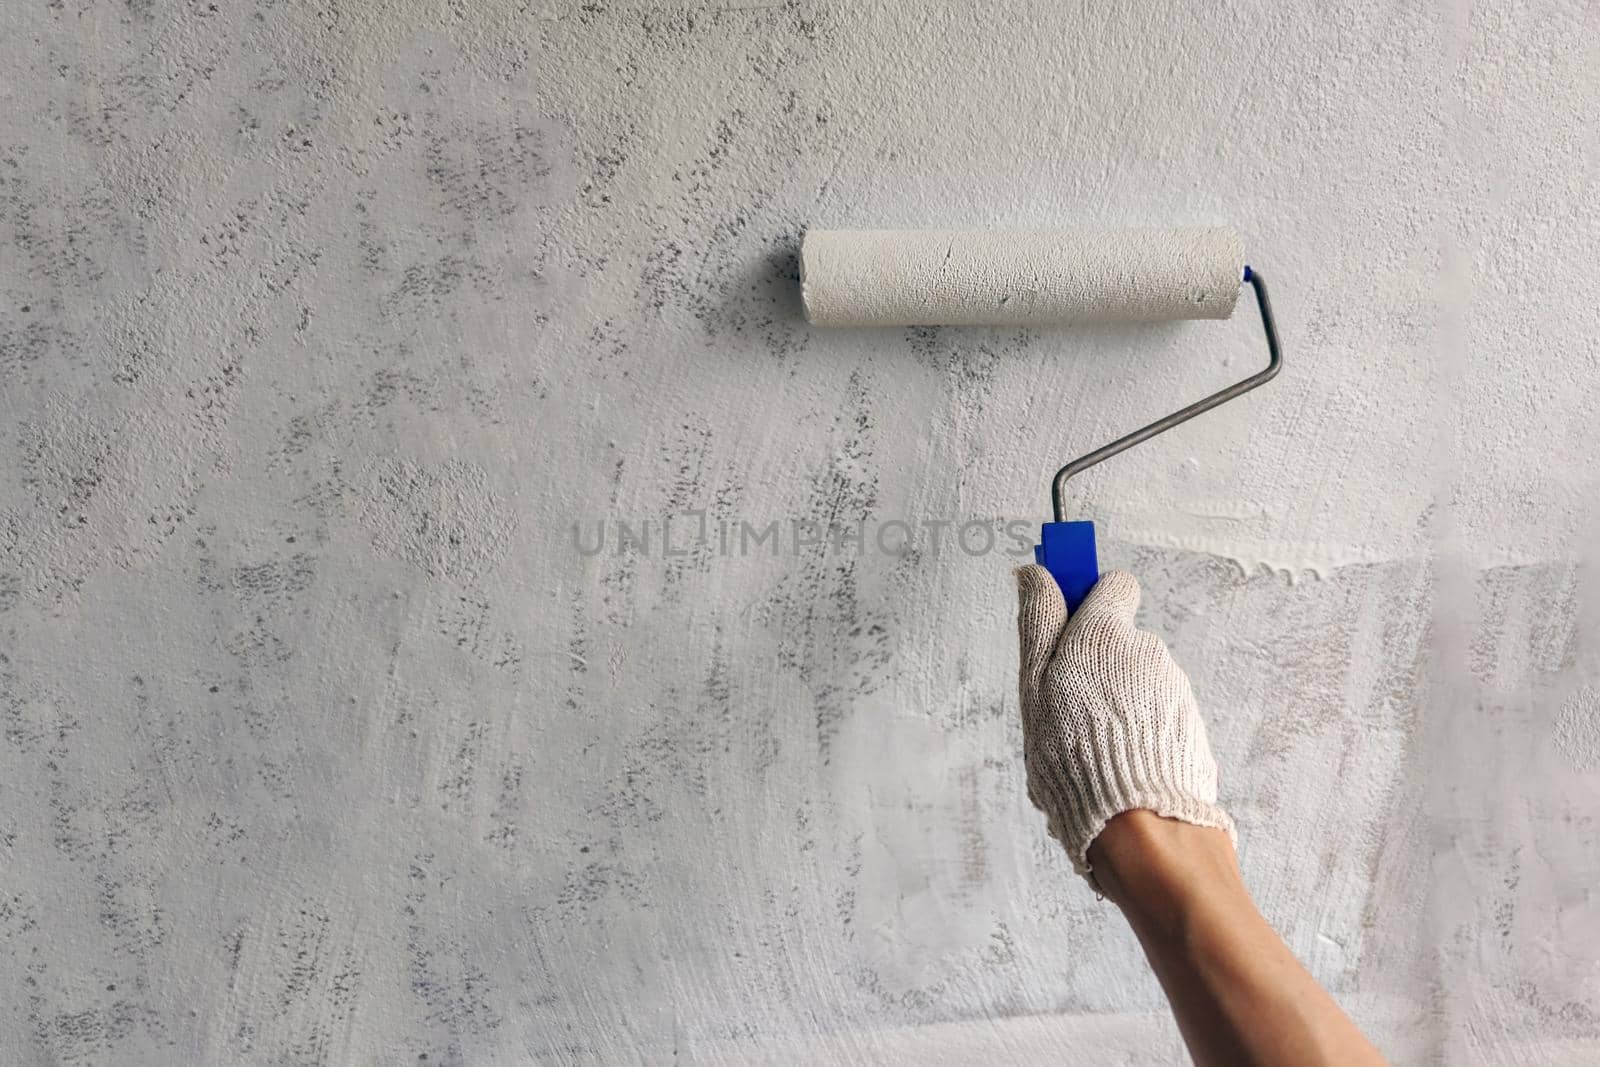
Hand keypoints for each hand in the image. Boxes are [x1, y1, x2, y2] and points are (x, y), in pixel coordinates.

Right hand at [1014, 565, 1233, 881]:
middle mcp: (1148, 652)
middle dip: (1094, 667)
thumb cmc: (1076, 755)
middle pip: (1118, 642)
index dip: (1089, 599)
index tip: (1067, 621)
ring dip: (1114, 706)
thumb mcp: (1036, 686)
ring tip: (1089, 748)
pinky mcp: (1189, 728)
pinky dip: (1136, 734)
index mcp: (1107, 633)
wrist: (1141, 825)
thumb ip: (1039, 623)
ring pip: (1136, 684)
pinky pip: (1155, 718)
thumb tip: (1035, 573)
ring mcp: (1174, 690)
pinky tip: (1116, 765)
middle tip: (1065, 710)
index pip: (1112, 585)